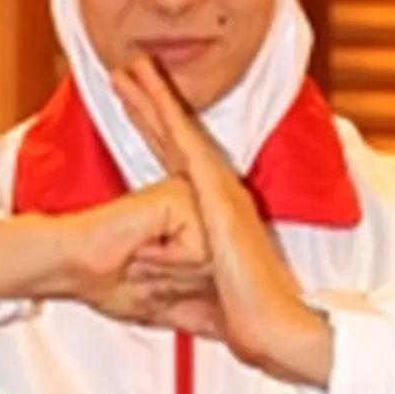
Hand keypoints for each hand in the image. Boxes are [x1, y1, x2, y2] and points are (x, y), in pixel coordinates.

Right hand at [62, 176, 220, 333]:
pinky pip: (195, 251)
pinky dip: (164, 263)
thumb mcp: (168, 303)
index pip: (222, 271)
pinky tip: (140, 249)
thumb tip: (228, 328)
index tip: (151, 274)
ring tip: (141, 260)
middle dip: (180, 285)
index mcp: (197, 224)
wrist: (72, 267)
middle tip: (143, 270)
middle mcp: (198, 205)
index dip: (187, 289)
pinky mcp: (179, 197)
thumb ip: (201, 311)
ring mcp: (191, 197)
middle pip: (221, 270)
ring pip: (212, 263)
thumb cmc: (107, 279)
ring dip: (170, 276)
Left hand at [111, 56, 334, 386]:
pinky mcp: (217, 192)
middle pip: (173, 137)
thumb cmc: (236, 314)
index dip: (152, 129)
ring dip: (153, 97)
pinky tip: (151, 93)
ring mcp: (218, 188)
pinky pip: (185, 143)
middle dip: (148, 103)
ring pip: (178, 130)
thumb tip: (140, 274)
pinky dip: (167, 115)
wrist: (269, 325)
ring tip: (130, 68)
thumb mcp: (193, 284)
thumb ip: (173, 270)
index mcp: (208, 210)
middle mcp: (216, 192)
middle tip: (125, 70)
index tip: (132, 105)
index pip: (174, 160)